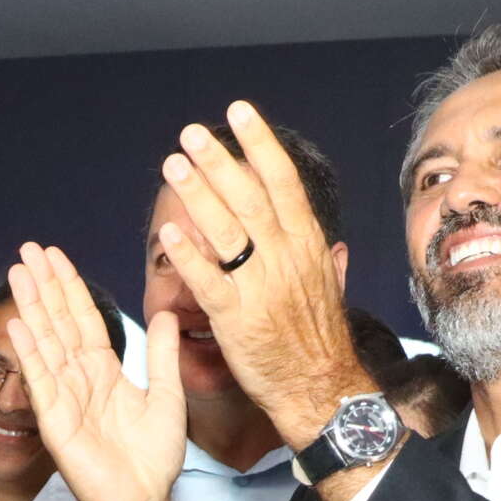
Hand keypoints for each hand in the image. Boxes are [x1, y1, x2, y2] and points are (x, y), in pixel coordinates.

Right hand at [5, 242, 185, 500]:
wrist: (144, 500)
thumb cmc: (153, 457)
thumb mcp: (167, 395)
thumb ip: (161, 355)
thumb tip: (165, 314)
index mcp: (103, 371)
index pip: (81, 319)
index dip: (69, 287)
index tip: (54, 256)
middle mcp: (79, 379)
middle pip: (57, 322)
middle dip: (43, 285)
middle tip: (27, 250)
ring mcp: (65, 398)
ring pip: (46, 344)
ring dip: (32, 308)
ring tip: (18, 273)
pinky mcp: (57, 422)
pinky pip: (43, 382)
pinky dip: (31, 354)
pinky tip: (21, 326)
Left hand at [149, 100, 373, 450]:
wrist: (319, 389)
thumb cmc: (318, 340)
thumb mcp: (329, 291)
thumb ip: (326, 262)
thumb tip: (332, 243)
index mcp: (307, 245)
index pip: (283, 183)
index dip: (260, 145)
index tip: (241, 111)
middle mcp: (285, 259)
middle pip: (249, 199)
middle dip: (219, 163)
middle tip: (191, 133)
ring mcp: (260, 288)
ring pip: (226, 233)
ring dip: (197, 196)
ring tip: (172, 165)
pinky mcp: (236, 319)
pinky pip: (208, 282)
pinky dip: (188, 257)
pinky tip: (168, 234)